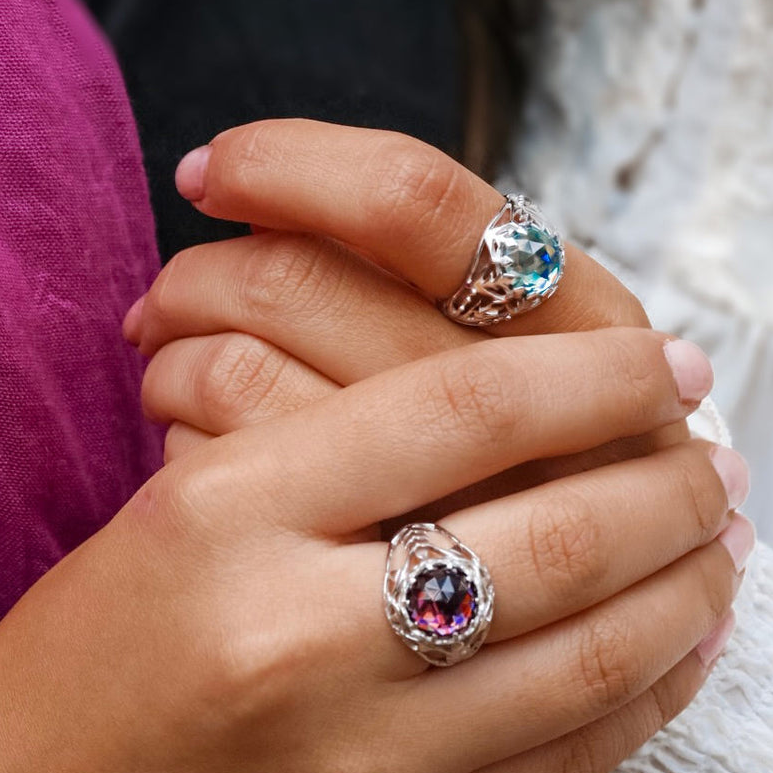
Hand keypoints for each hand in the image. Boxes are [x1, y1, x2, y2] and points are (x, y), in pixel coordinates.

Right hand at [0, 328, 748, 772]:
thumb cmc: (89, 656)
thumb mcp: (187, 507)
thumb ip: (340, 449)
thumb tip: (518, 401)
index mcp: (232, 514)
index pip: (468, 406)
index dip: (597, 375)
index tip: (666, 362)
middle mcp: (299, 637)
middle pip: (557, 534)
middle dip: (671, 485)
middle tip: (717, 458)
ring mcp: (359, 762)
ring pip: (592, 656)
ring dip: (689, 589)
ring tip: (724, 545)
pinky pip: (571, 763)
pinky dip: (652, 695)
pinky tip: (684, 648)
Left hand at [123, 122, 708, 509]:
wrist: (611, 605)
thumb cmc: (545, 458)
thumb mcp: (539, 354)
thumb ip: (432, 277)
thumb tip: (238, 181)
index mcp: (577, 315)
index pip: (413, 204)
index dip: (291, 167)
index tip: (207, 173)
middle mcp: (515, 395)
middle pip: (296, 283)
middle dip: (200, 277)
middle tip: (161, 307)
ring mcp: (448, 495)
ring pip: (240, 372)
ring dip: (178, 358)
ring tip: (171, 377)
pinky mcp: (383, 567)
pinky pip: (232, 476)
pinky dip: (190, 446)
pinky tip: (200, 455)